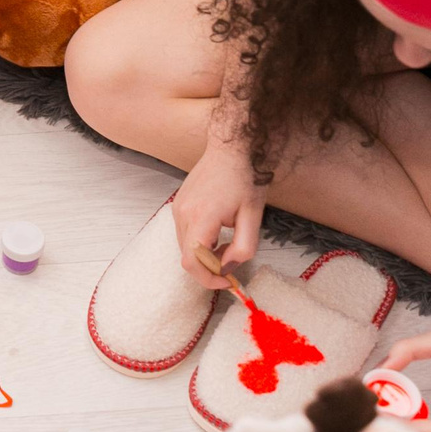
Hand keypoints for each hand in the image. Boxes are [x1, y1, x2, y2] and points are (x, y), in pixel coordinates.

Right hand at [174, 139, 263, 288]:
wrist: (231, 149)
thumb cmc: (245, 179)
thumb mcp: (253, 217)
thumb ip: (243, 248)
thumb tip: (228, 267)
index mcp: (201, 218)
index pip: (193, 263)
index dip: (209, 279)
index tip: (227, 282)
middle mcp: (183, 215)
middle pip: (187, 258)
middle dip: (210, 267)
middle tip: (232, 261)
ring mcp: (177, 209)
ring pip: (185, 247)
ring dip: (205, 255)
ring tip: (227, 243)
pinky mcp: (178, 205)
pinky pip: (184, 234)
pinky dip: (199, 243)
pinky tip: (216, 232)